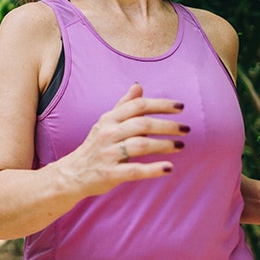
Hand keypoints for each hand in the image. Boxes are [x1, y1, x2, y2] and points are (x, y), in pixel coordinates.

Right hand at [55, 83, 187, 196]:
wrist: (73, 174)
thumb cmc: (95, 146)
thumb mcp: (106, 123)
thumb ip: (124, 105)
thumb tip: (138, 86)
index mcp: (109, 119)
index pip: (138, 106)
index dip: (160, 105)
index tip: (180, 107)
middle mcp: (108, 133)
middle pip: (142, 124)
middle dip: (167, 126)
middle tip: (186, 129)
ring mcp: (108, 154)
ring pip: (141, 145)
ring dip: (164, 145)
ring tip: (180, 146)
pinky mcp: (111, 174)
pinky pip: (135, 170)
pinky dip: (154, 169)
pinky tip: (169, 167)